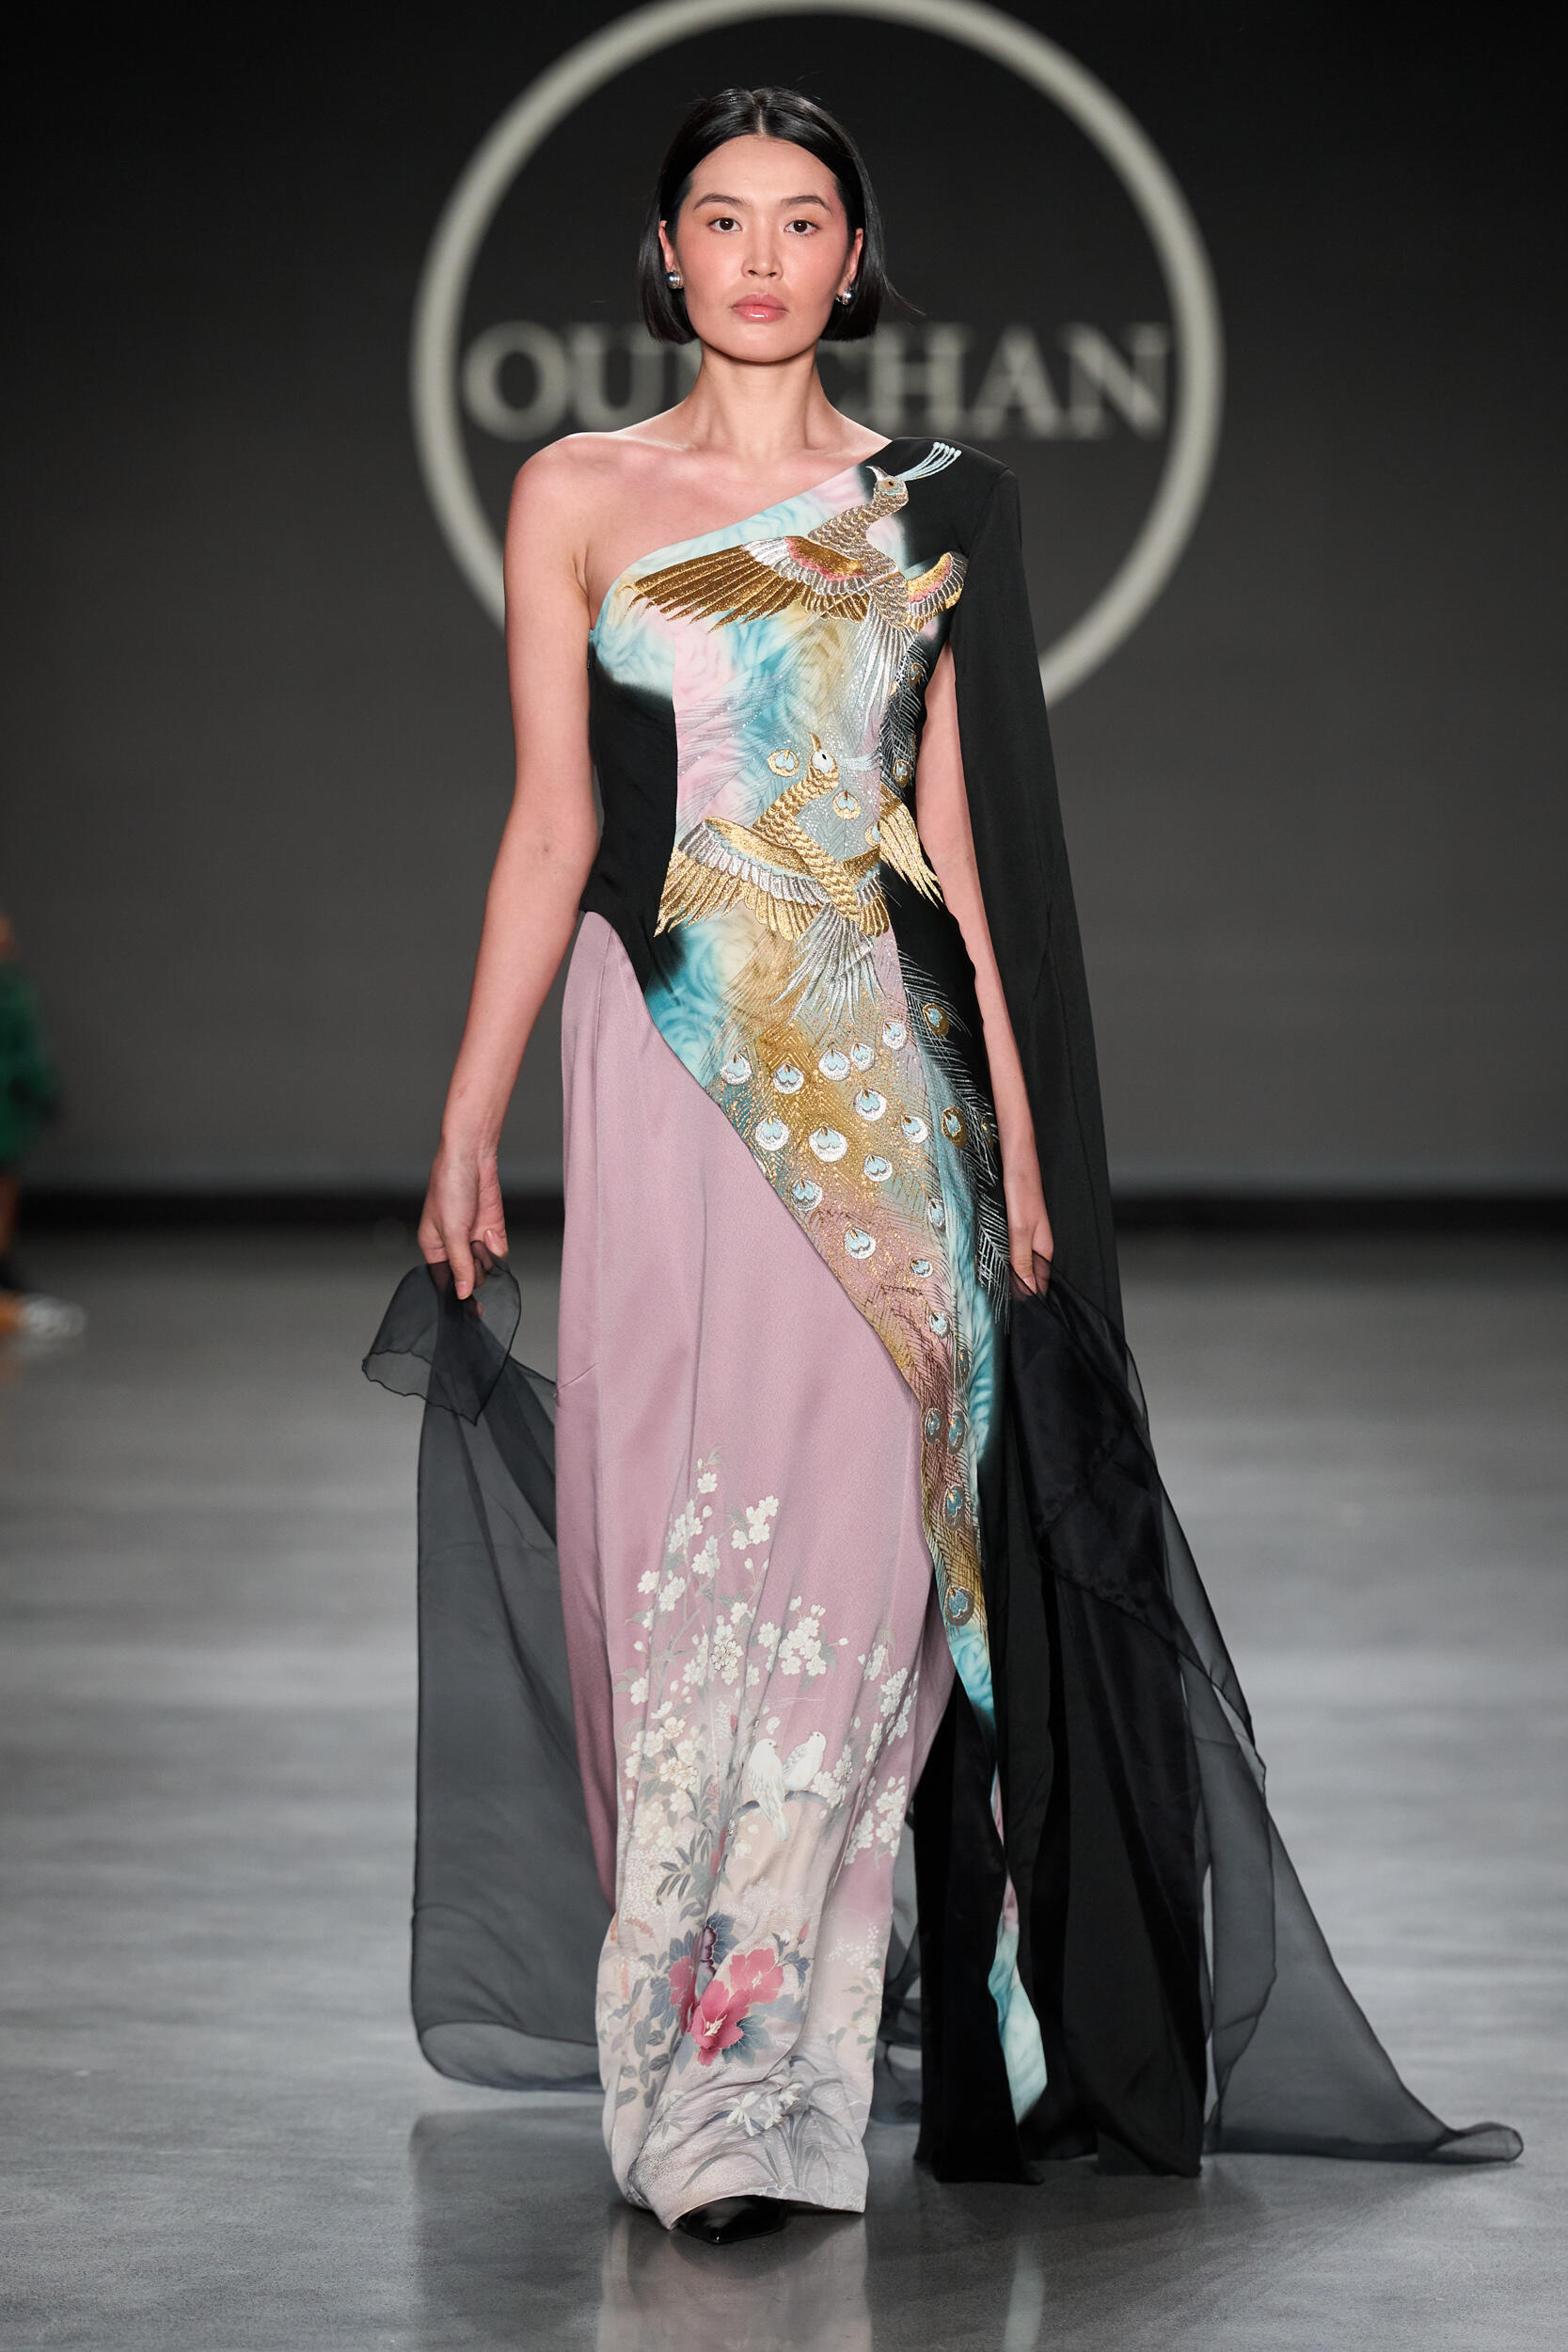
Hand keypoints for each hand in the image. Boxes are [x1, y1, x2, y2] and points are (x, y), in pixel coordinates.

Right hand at [418, 1142, 507, 1301]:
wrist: (473, 1157)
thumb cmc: (449, 1185)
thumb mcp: (451, 1230)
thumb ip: (459, 1264)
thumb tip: (462, 1292)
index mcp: (434, 1248)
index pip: (446, 1280)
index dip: (457, 1292)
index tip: (469, 1308)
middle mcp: (454, 1247)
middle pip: (470, 1277)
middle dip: (474, 1268)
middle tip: (471, 1251)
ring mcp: (474, 1240)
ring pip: (488, 1267)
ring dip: (487, 1255)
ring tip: (479, 1234)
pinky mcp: (491, 1231)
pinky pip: (499, 1252)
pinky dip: (497, 1245)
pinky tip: (489, 1229)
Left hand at [1002, 1145, 1053, 1296]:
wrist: (1016, 1157)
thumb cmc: (1021, 1188)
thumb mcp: (1020, 1228)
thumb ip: (1022, 1260)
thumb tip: (1028, 1290)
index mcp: (1043, 1248)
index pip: (1039, 1284)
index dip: (1027, 1299)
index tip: (1011, 1315)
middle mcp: (1037, 1243)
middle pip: (1030, 1276)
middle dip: (1016, 1292)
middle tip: (996, 1309)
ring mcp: (1028, 1234)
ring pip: (1020, 1264)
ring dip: (1008, 1276)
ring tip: (991, 1293)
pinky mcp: (1018, 1225)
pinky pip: (1013, 1250)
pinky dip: (1004, 1260)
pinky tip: (991, 1264)